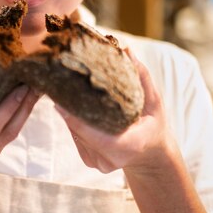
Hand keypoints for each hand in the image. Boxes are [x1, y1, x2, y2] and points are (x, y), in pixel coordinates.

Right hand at [0, 37, 39, 168]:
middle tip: (37, 83)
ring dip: (25, 113)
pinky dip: (17, 120)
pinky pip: (7, 139)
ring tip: (36, 89)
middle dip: (24, 108)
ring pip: (10, 137)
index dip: (7, 109)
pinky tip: (25, 102)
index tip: (22, 88)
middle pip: (6, 133)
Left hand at [56, 48, 178, 174]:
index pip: (97, 134)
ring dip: (69, 115)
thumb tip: (126, 49)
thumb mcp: (154, 100)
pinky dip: (74, 123)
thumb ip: (141, 76)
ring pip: (77, 135)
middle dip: (69, 111)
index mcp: (129, 145)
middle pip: (82, 132)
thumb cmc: (153, 124)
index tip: (59, 103)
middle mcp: (111, 159)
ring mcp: (100, 163)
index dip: (76, 120)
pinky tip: (73, 108)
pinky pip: (77, 138)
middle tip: (57, 87)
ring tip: (63, 93)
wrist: (150, 153)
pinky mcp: (91, 161)